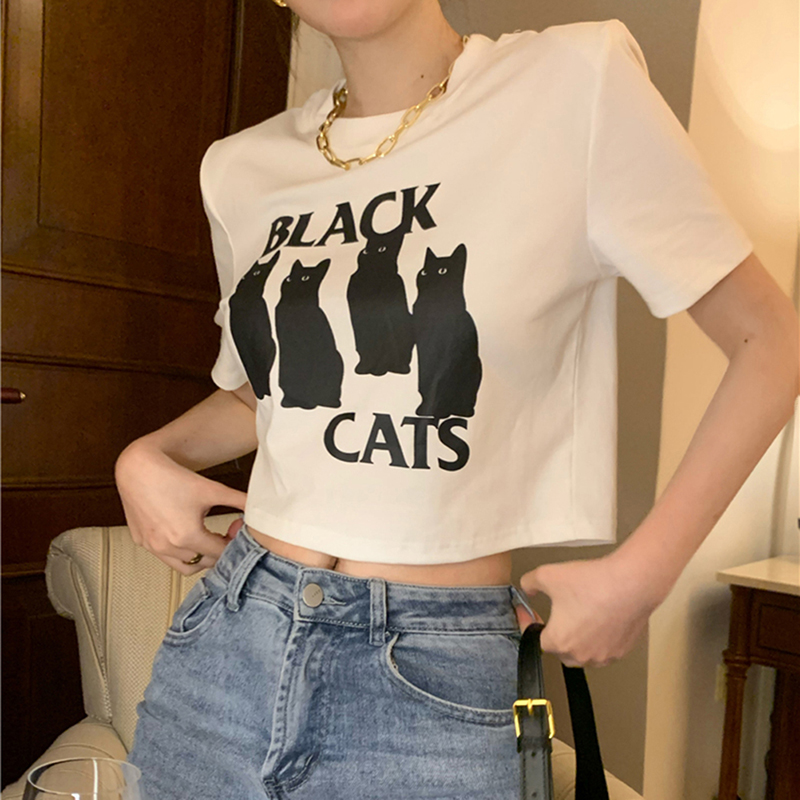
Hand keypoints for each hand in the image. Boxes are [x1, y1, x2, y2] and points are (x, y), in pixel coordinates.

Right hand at [115, 439, 247, 574]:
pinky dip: (178, 552)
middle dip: (218, 551)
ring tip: (207, 538)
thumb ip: (239, 500)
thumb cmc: (172, 477)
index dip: (233, 542)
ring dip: (198, 556)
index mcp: (188, 536)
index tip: (235, 529)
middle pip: (204, 562)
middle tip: (224, 534)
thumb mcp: (211, 489)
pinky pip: (165, 557)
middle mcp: (168, 546)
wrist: (138, 468)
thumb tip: (259, 505)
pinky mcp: (142, 542)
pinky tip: (185, 534)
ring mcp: (152, 546)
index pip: (220, 553)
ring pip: (184, 565)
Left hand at [516, 555, 665, 667]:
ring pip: (583, 653)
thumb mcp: (548, 574)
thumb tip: (527, 587)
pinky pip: (604, 650)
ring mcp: (603, 656)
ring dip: (577, 639)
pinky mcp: (622, 651)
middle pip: (560, 650)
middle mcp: (581, 654)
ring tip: (578, 616)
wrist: (631, 583)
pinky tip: (600, 620)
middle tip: (556, 615)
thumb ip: (529, 582)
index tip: (528, 611)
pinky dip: (598, 639)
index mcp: (559, 641)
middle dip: (555, 634)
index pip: (536, 640)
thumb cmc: (592, 583)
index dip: (529, 623)